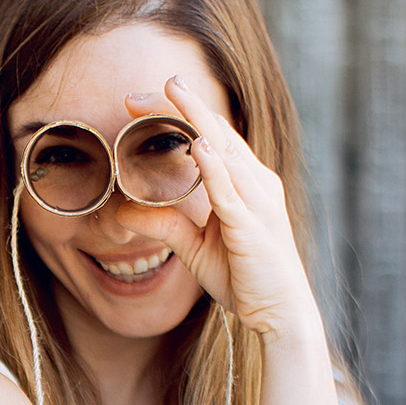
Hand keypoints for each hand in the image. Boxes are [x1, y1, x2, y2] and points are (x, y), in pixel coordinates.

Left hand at [120, 78, 320, 340]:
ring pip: (224, 150)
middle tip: (137, 92)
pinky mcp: (253, 225)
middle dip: (178, 106)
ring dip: (195, 120)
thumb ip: (166, 226)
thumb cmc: (245, 277)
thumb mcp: (195, 248)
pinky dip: (214, 166)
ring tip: (170, 93)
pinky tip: (196, 146)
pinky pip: (231, 190)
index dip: (176, 114)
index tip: (138, 102)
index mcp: (245, 182)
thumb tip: (125, 213)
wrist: (280, 312)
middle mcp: (256, 182)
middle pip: (214, 131)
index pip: (210, 136)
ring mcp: (257, 200)